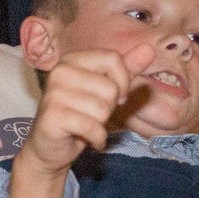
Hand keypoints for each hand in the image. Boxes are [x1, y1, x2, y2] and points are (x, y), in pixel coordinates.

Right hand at [24, 45, 151, 175]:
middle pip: (110, 88)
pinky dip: (97, 139)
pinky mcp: (52, 116)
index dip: (122, 82)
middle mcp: (60, 72)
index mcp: (73, 59)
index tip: (115, 97)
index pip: (113, 59)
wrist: (49, 148)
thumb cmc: (79, 116)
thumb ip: (125, 70)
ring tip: (86, 125)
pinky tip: (88, 139)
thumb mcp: (105, 90)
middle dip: (109, 108)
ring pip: (102, 110)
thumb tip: (149, 49)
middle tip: (92, 115)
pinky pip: (93, 127)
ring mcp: (54, 93)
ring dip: (101, 125)